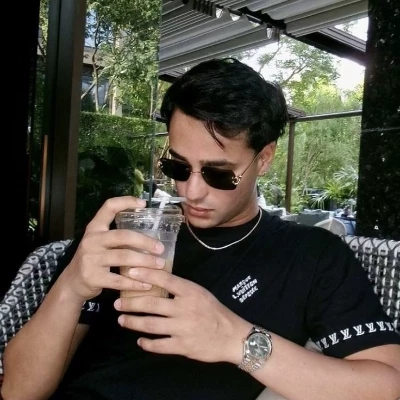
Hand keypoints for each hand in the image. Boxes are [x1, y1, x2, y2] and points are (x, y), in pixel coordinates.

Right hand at [59, 196, 165, 302]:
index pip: (108, 207)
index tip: (143, 203)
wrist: (72, 283)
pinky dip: (135, 283)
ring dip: (145, 262)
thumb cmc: (93, 260)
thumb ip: (117, 237)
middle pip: (123, 236)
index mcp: (95, 228)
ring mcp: (91, 258)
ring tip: (159, 265)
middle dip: (145, 241)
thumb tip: (150, 234)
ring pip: (124, 257)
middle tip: (160, 248)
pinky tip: (147, 284)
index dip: (125, 202)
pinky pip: (119, 279)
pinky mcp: (93, 277)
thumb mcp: (99, 243)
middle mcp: (92, 240)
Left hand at [114, 267, 251, 364]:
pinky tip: (140, 340)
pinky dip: (147, 343)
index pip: (164, 280)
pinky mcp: (182, 346)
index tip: (130, 272)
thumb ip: (180, 288)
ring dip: (133, 322)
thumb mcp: (200, 293)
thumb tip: (157, 280)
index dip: (146, 275)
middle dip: (131, 303)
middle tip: (117, 303)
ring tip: (122, 320)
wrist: (231, 336)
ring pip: (151, 325)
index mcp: (190, 292)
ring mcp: (182, 328)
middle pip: (151, 304)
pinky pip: (159, 345)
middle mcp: (184, 308)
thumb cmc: (214, 311)